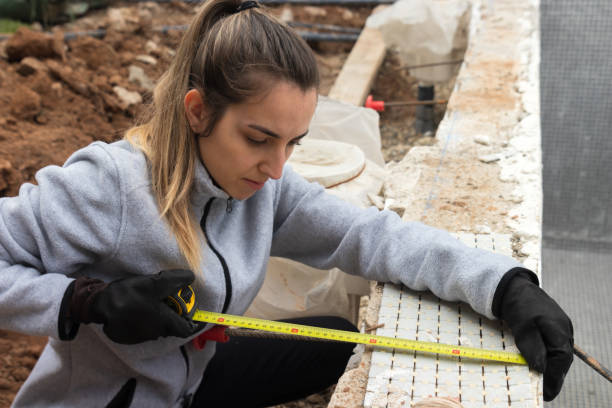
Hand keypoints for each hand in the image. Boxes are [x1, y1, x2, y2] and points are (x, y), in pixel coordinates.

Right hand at [70, 269, 196, 343]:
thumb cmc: (130, 295)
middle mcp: (155, 333)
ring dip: (162, 314)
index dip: (195, 321)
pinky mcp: (130, 334)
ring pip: (159, 326)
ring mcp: (142, 335)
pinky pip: (146, 326)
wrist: (100, 304)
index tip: (197, 313)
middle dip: (176, 313)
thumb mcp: (156, 283)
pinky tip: (141, 304)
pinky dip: (148, 317)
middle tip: (173, 297)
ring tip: (156, 298)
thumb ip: (176, 280)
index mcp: (165, 324)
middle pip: (174, 326)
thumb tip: (191, 277)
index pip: (188, 329)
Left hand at [496, 270, 572, 400]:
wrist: (514, 288)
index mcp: (559, 330)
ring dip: (550, 367)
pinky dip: (546, 357)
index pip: (562, 360)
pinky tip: (537, 364)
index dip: (555, 378)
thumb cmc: (519, 306)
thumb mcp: (523, 327)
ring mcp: (559, 328)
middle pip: (562, 360)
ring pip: (557, 354)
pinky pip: (552, 347)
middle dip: (553, 376)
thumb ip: (533, 348)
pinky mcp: (551, 328)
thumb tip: (541, 369)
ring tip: (540, 382)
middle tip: (542, 391)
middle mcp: (564, 330)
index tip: (546, 392)